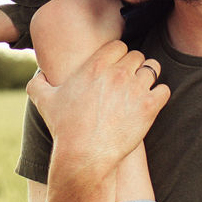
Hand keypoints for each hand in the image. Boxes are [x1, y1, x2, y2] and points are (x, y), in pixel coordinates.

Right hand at [27, 41, 170, 181]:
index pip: (119, 46)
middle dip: (133, 67)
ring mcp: (135, 88)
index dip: (118, 56)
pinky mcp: (149, 107)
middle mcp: (117, 72)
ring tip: (141, 90)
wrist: (84, 156)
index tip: (115, 68)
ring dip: (148, 77)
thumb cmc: (64, 129)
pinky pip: (164, 89)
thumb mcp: (44, 102)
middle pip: (137, 56)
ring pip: (153, 68)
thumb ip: (38, 83)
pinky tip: (149, 104)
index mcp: (95, 66)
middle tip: (128, 82)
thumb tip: (39, 76)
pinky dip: (159, 95)